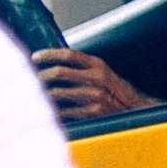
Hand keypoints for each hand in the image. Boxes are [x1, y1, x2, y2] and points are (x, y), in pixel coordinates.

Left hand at [35, 49, 152, 124]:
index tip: (35, 57)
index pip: (69, 55)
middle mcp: (97, 78)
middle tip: (31, 80)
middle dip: (41, 76)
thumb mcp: (101, 74)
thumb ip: (82, 68)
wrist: (136, 111)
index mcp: (98, 65)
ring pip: (58, 93)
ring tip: (37, 97)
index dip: (49, 54)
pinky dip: (55, 112)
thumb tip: (53, 63)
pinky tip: (52, 112)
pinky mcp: (93, 112)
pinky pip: (64, 111)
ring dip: (44, 96)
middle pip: (59, 73)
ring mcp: (95, 96)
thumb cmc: (114, 93)